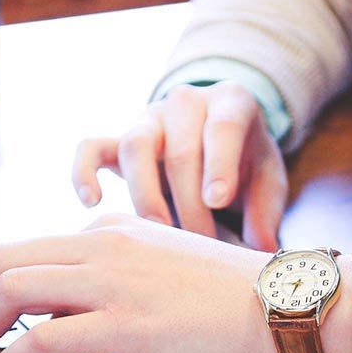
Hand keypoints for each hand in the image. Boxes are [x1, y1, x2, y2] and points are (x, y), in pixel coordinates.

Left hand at [0, 215, 351, 352]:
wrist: (285, 303)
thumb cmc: (236, 295)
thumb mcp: (166, 263)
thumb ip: (119, 272)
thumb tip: (75, 307)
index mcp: (113, 230)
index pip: (28, 249)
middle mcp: (103, 246)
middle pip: (1, 260)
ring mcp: (112, 283)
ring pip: (10, 290)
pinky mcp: (124, 325)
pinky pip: (40, 338)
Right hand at [72, 82, 287, 251]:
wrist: (218, 138)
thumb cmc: (246, 163)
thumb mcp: (268, 179)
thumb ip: (266, 211)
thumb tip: (261, 250)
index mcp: (231, 102)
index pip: (222, 127)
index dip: (219, 164)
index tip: (217, 200)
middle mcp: (186, 103)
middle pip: (180, 150)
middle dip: (190, 203)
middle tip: (201, 244)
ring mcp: (148, 119)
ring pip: (135, 147)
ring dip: (146, 196)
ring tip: (159, 234)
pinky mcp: (118, 140)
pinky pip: (90, 148)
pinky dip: (84, 172)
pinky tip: (92, 202)